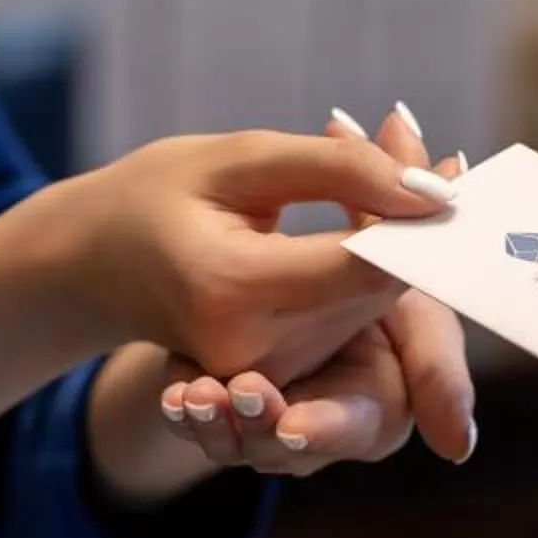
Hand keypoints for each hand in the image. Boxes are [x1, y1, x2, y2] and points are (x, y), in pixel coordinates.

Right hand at [150, 104, 478, 475]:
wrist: (90, 265)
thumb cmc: (159, 194)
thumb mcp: (241, 158)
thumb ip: (340, 169)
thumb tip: (433, 193)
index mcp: (233, 288)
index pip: (364, 266)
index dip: (415, 224)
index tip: (447, 179)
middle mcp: (251, 349)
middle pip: (375, 295)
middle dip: (410, 235)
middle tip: (434, 168)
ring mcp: (261, 373)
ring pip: (368, 315)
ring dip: (388, 256)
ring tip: (390, 192)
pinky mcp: (273, 379)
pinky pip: (344, 328)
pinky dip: (362, 280)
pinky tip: (363, 235)